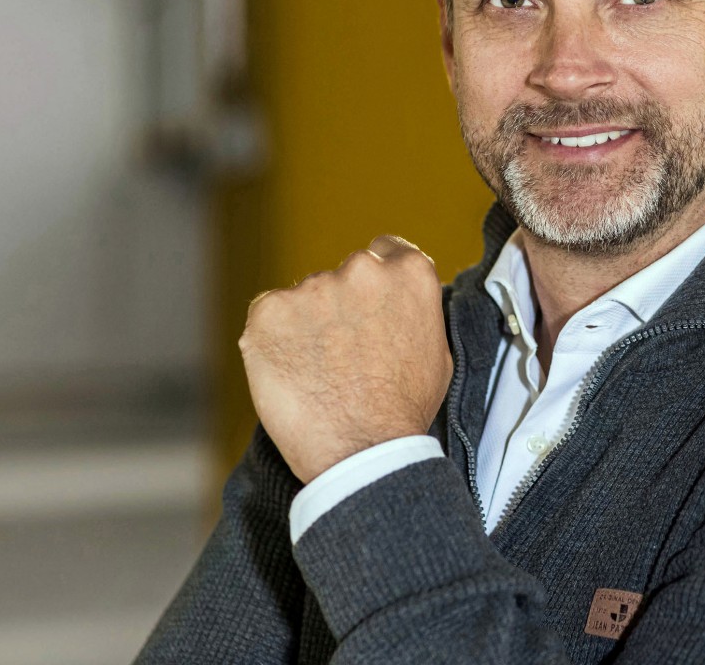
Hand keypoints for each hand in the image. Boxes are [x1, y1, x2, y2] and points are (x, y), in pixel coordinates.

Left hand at [240, 235, 454, 483]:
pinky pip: (267, 318)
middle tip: (342, 355)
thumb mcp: (436, 350)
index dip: (374, 283)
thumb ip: (414, 311)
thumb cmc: (402, 412)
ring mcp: (313, 288)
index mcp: (409, 272)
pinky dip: (272, 341)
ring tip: (317, 374)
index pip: (384, 251)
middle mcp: (362, 270)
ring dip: (305, 326)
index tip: (366, 307)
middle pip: (341, 276)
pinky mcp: (269, 311)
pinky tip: (291, 373)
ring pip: (303, 299)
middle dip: (338, 307)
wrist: (362, 453)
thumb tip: (398, 302)